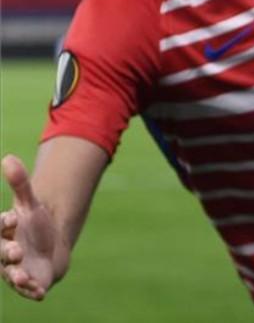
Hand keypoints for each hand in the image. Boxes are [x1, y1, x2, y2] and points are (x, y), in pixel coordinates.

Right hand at [1, 155, 57, 299]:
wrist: (52, 247)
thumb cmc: (36, 225)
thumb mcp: (30, 204)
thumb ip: (20, 184)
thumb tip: (8, 157)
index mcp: (3, 234)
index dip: (2, 224)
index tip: (12, 218)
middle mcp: (4, 254)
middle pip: (1, 254)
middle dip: (6, 253)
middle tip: (16, 250)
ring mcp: (16, 270)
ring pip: (12, 276)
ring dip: (16, 276)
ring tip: (23, 276)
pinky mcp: (31, 284)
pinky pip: (29, 290)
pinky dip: (32, 292)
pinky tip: (39, 293)